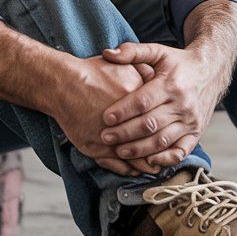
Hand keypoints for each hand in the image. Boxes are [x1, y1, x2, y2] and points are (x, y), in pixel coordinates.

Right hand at [48, 56, 161, 176]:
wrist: (64, 83)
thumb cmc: (93, 72)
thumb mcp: (124, 66)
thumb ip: (144, 72)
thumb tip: (158, 79)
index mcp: (137, 103)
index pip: (159, 121)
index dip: (168, 130)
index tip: (172, 132)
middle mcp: (126, 124)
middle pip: (150, 143)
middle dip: (160, 151)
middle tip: (168, 156)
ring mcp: (110, 139)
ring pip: (135, 159)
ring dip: (146, 163)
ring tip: (154, 166)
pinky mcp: (95, 149)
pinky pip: (117, 165)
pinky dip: (127, 169)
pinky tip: (134, 169)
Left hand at [98, 42, 227, 168]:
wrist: (211, 72)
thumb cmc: (178, 63)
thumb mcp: (158, 51)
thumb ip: (132, 51)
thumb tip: (107, 53)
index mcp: (171, 85)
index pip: (143, 102)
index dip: (123, 111)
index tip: (105, 118)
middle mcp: (182, 105)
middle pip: (150, 124)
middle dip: (125, 133)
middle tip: (105, 137)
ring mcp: (191, 121)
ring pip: (162, 141)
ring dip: (139, 149)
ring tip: (119, 151)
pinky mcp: (196, 133)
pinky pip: (180, 152)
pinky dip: (164, 160)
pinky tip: (148, 163)